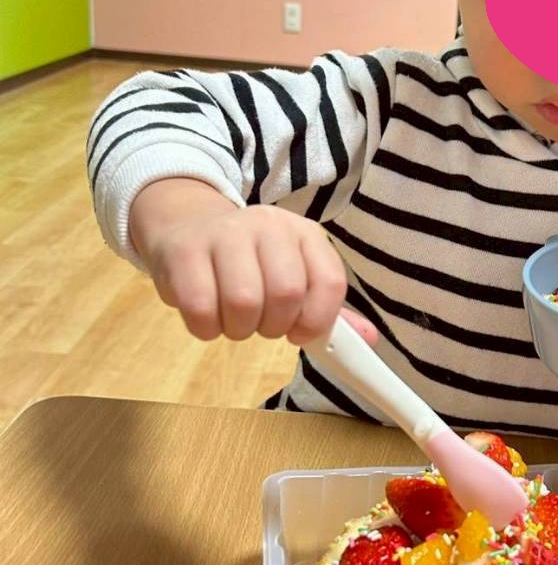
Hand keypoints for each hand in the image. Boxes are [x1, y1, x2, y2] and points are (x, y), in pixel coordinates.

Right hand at [130, 178, 376, 345]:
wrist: (187, 225)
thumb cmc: (249, 260)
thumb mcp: (293, 272)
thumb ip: (326, 307)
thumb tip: (368, 339)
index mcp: (304, 233)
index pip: (330, 280)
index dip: (319, 320)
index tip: (300, 334)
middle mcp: (268, 226)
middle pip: (286, 293)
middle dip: (274, 326)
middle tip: (260, 325)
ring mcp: (223, 234)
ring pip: (243, 302)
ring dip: (239, 329)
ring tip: (232, 319)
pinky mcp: (183, 252)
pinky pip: (201, 308)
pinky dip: (206, 328)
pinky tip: (207, 317)